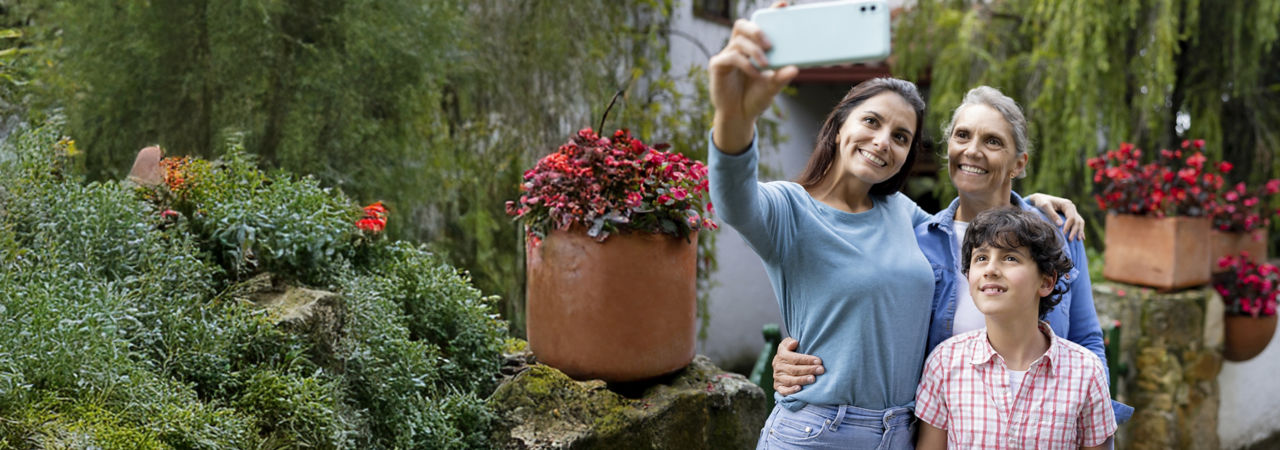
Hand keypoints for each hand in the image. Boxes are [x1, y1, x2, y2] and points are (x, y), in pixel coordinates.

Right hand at [708, 1, 797, 152]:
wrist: (739, 116)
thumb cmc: (755, 97)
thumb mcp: (772, 87)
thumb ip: (782, 77)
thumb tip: (795, 68)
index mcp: (753, 46)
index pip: (760, 23)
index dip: (771, 11)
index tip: (784, 4)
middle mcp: (738, 46)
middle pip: (743, 25)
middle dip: (757, 30)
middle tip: (770, 44)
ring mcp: (727, 55)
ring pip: (738, 40)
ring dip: (754, 51)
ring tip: (765, 64)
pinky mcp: (718, 66)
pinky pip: (730, 57)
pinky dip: (745, 64)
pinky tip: (755, 73)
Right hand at [771, 337, 823, 395]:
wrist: (781, 364)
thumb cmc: (790, 352)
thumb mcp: (787, 344)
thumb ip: (789, 342)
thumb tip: (794, 342)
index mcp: (781, 355)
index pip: (795, 358)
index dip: (807, 360)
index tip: (819, 361)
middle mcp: (778, 366)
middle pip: (794, 369)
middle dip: (809, 369)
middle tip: (820, 370)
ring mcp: (778, 377)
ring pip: (790, 380)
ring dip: (802, 380)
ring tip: (813, 379)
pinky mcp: (777, 386)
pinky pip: (783, 390)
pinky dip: (791, 390)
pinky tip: (799, 389)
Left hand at [1025, 193, 1084, 240]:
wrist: (1040, 199)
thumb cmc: (1042, 202)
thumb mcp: (1045, 207)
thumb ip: (1053, 215)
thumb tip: (1060, 225)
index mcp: (1067, 204)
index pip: (1071, 217)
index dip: (1068, 226)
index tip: (1063, 233)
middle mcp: (1071, 207)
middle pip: (1077, 220)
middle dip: (1074, 230)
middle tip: (1070, 240)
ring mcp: (1072, 211)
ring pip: (1079, 222)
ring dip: (1080, 231)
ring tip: (1079, 240)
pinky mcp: (1070, 215)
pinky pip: (1077, 223)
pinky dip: (1080, 230)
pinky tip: (1082, 237)